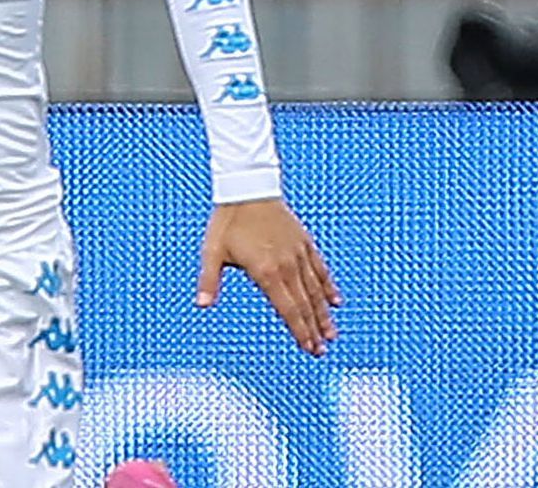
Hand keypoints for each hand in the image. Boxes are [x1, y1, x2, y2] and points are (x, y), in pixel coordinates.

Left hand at [197, 198, 339, 355]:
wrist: (248, 187)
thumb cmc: (228, 219)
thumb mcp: (212, 251)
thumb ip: (209, 280)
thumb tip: (202, 304)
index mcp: (266, 271)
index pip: (288, 309)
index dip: (300, 331)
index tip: (309, 349)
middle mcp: (287, 265)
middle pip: (305, 304)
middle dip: (314, 330)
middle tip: (322, 350)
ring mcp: (298, 253)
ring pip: (316, 289)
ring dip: (324, 313)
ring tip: (332, 334)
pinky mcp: (304, 242)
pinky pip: (320, 268)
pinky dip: (328, 286)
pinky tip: (336, 300)